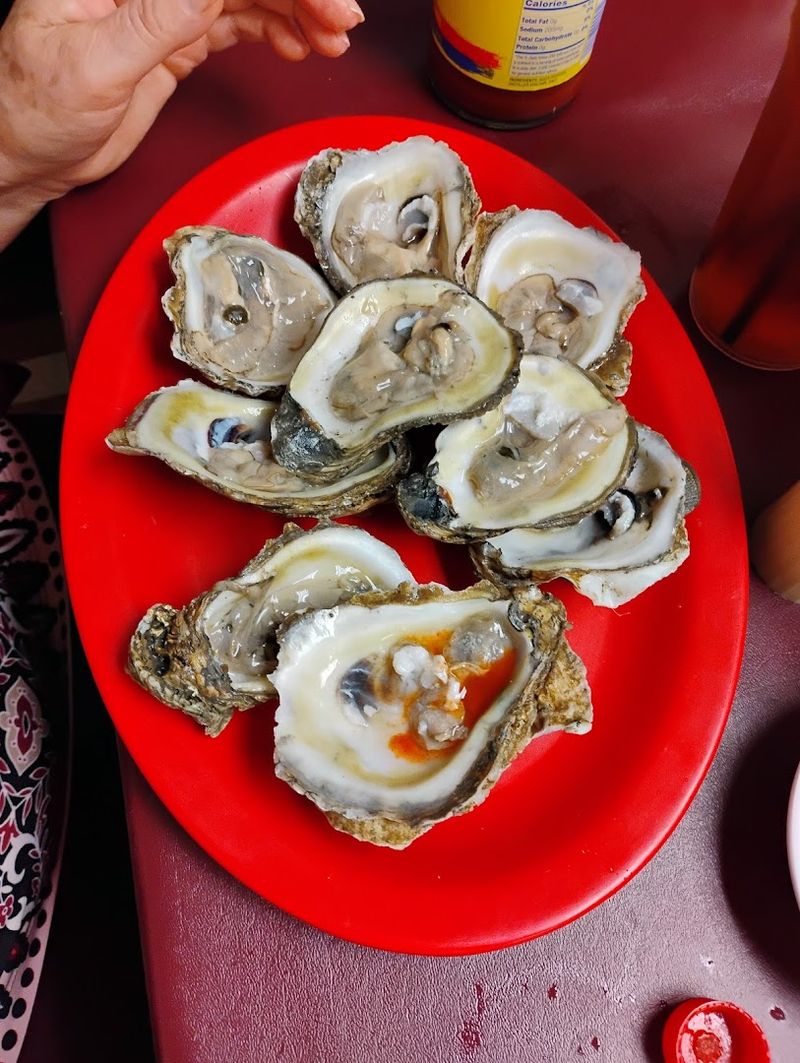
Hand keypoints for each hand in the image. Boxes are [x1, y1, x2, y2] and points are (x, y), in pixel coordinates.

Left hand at [0, 0, 363, 245]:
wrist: (26, 152)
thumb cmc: (34, 106)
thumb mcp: (96, 64)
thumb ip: (158, 21)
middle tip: (341, 20)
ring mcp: (164, 8)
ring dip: (294, 12)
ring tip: (333, 39)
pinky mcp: (175, 41)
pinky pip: (235, 24)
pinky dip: (272, 32)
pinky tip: (298, 46)